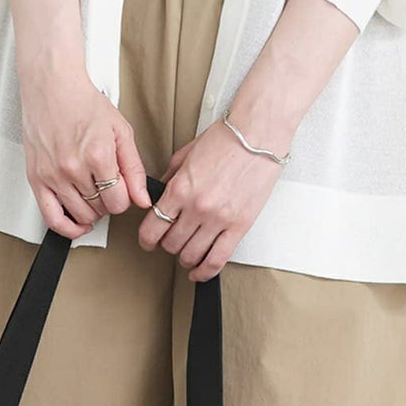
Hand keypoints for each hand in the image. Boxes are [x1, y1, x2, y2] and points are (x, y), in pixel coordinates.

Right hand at [19, 66, 150, 239]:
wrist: (51, 88)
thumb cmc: (83, 104)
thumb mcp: (120, 131)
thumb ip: (134, 169)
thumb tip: (143, 198)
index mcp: (97, 155)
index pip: (119, 201)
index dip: (124, 198)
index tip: (122, 189)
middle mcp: (73, 168)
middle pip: (101, 209)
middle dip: (108, 202)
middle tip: (106, 186)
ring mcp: (53, 176)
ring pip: (81, 216)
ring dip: (92, 212)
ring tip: (93, 196)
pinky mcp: (37, 179)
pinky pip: (51, 218)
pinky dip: (67, 228)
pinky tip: (78, 225)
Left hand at [137, 118, 282, 280]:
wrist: (258, 134)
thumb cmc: (226, 139)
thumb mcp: (185, 155)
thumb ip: (169, 180)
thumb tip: (158, 198)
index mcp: (180, 189)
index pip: (152, 228)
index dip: (146, 240)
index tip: (148, 241)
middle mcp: (197, 208)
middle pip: (171, 244)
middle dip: (167, 245)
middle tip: (172, 240)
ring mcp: (218, 220)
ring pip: (191, 255)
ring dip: (185, 258)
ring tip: (187, 252)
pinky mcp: (239, 226)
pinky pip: (217, 260)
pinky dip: (204, 271)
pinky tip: (198, 272)